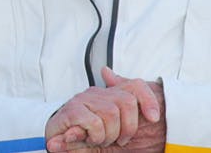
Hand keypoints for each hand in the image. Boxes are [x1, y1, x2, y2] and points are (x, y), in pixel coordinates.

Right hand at [45, 67, 164, 151]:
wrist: (56, 139)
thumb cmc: (86, 133)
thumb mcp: (109, 125)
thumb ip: (116, 104)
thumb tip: (107, 71)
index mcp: (108, 94)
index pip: (135, 86)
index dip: (148, 100)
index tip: (153, 118)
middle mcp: (97, 93)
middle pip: (127, 101)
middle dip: (128, 127)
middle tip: (118, 140)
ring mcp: (83, 100)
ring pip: (111, 113)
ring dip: (109, 134)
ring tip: (101, 140)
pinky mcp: (71, 111)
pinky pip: (95, 122)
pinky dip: (96, 136)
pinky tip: (90, 138)